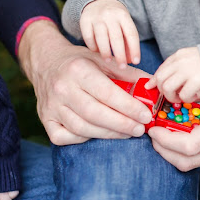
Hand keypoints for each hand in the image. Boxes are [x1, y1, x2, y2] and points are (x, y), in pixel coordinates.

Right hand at [18, 20, 152, 144]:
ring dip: (108, 134)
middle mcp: (62, 88)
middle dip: (121, 124)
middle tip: (140, 129)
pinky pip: (65, 137)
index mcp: (78, 70)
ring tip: (128, 133)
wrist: (47, 62)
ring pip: (81, 128)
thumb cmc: (81, 62)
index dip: (129, 107)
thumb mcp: (104, 60)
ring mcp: (51, 106)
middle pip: (94, 113)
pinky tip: (100, 133)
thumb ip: (129, 75)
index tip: (146, 115)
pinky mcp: (45, 120)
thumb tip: (154, 89)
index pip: (107, 93)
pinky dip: (84, 139)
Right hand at [80, 0, 140, 68]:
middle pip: (116, 38)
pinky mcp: (84, 20)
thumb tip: (130, 61)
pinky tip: (97, 51)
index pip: (131, 34)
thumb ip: (128, 42)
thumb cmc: (115, 18)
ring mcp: (96, 17)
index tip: (136, 62)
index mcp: (123, 15)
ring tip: (108, 61)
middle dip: (120, 55)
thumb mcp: (124, 24)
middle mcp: (110, 15)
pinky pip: (88, 37)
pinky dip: (93, 46)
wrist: (98, 0)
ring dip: (105, 52)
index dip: (134, 49)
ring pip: (101, 38)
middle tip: (122, 67)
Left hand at [145, 47, 199, 102]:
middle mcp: (181, 61)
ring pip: (168, 88)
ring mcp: (188, 70)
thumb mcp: (193, 58)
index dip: (155, 80)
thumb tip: (160, 80)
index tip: (151, 87)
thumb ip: (179, 66)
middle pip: (161, 79)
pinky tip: (195, 96)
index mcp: (180, 55)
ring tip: (183, 98)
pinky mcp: (197, 80)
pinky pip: (184, 94)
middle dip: (163, 91)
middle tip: (173, 97)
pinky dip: (187, 99)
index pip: (161, 69)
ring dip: (173, 97)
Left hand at [148, 75, 199, 170]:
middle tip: (153, 131)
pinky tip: (184, 130)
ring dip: (175, 150)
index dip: (164, 140)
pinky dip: (189, 148)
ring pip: (195, 162)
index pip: (187, 147)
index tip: (153, 127)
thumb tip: (168, 90)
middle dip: (164, 149)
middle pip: (187, 162)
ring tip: (165, 129)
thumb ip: (196, 88)